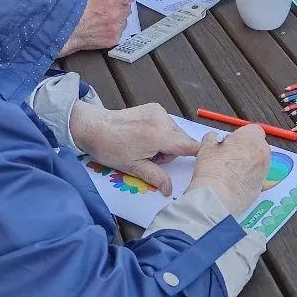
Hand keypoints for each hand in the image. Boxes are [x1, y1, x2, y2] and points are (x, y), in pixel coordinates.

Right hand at [57, 0, 133, 57]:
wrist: (62, 29)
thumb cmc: (71, 9)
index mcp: (112, 0)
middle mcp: (116, 14)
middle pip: (126, 8)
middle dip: (119, 7)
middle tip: (106, 8)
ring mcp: (115, 28)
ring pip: (123, 22)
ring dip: (116, 20)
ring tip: (100, 21)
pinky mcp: (112, 40)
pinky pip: (117, 33)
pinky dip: (111, 32)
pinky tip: (99, 30)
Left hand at [69, 102, 201, 195]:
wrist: (93, 127)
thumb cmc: (111, 149)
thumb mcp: (133, 167)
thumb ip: (155, 177)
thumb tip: (169, 190)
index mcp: (159, 136)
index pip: (189, 145)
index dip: (198, 153)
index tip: (202, 160)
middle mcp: (162, 120)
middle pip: (182, 140)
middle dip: (172, 151)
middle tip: (151, 157)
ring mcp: (158, 111)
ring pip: (174, 132)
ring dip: (166, 142)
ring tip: (145, 146)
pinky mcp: (153, 107)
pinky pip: (166, 124)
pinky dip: (161, 132)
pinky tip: (144, 136)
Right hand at [188, 124, 269, 216]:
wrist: (217, 198)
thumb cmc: (212, 170)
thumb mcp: (207, 146)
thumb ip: (213, 138)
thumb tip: (216, 139)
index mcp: (251, 138)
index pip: (253, 129)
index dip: (241, 135)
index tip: (230, 143)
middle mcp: (262, 152)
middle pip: (257, 145)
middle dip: (246, 148)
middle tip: (229, 156)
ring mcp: (264, 170)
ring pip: (258, 161)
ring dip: (248, 162)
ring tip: (231, 171)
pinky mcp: (261, 186)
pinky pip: (256, 176)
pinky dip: (248, 177)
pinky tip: (234, 182)